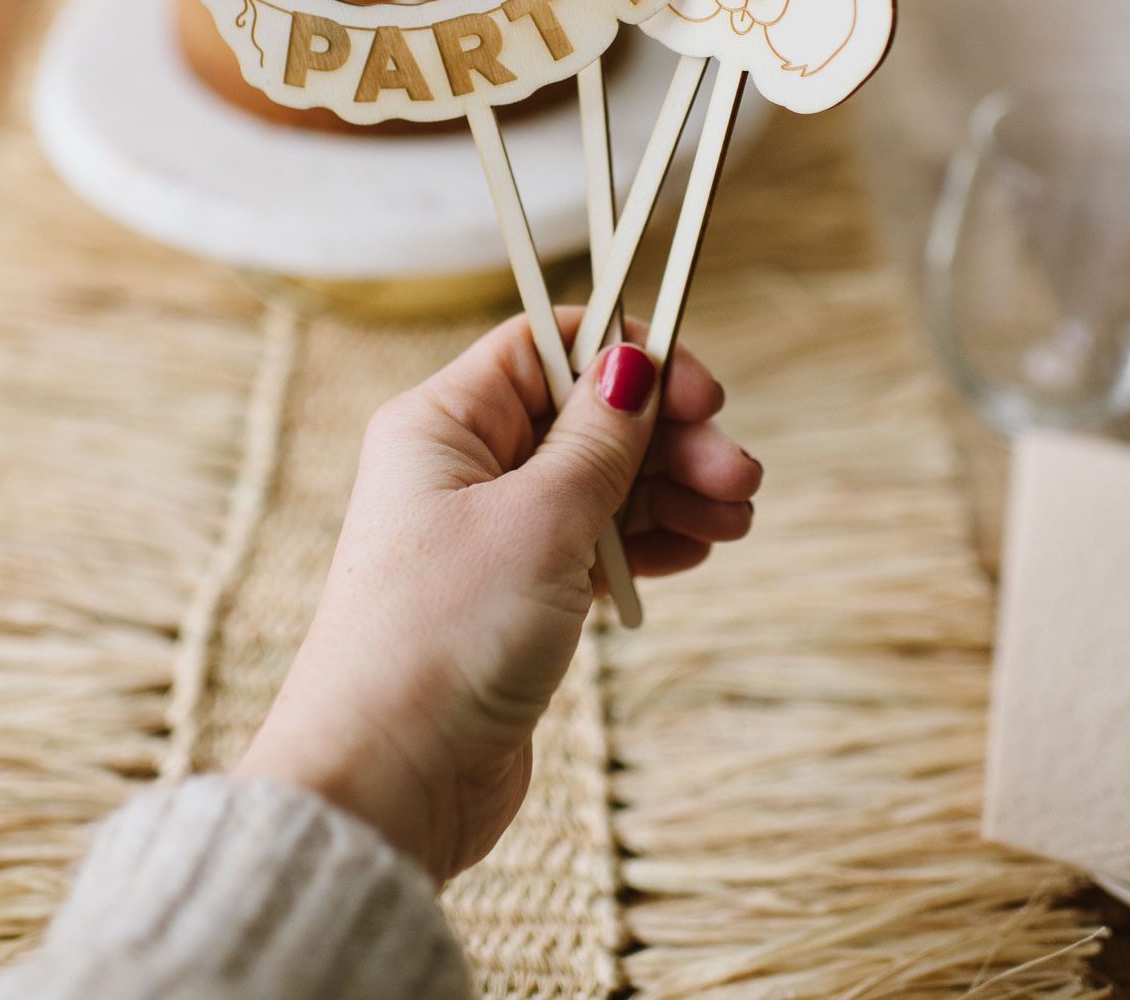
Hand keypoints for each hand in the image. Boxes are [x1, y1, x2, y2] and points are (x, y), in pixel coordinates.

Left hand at [238, 309, 758, 883]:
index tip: (700, 392)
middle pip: (586, 416)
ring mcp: (491, 534)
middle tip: (741, 473)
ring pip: (601, 482)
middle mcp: (462, 468)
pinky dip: (649, 540)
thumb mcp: (538, 519)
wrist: (388, 783)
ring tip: (737, 517)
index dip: (628, 357)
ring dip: (673, 489)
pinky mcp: (516, 596)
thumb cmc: (443, 636)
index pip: (546, 346)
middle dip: (669, 437)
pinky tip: (698, 548)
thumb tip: (630, 362)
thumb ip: (597, 440)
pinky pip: (596, 543)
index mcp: (443, 423)